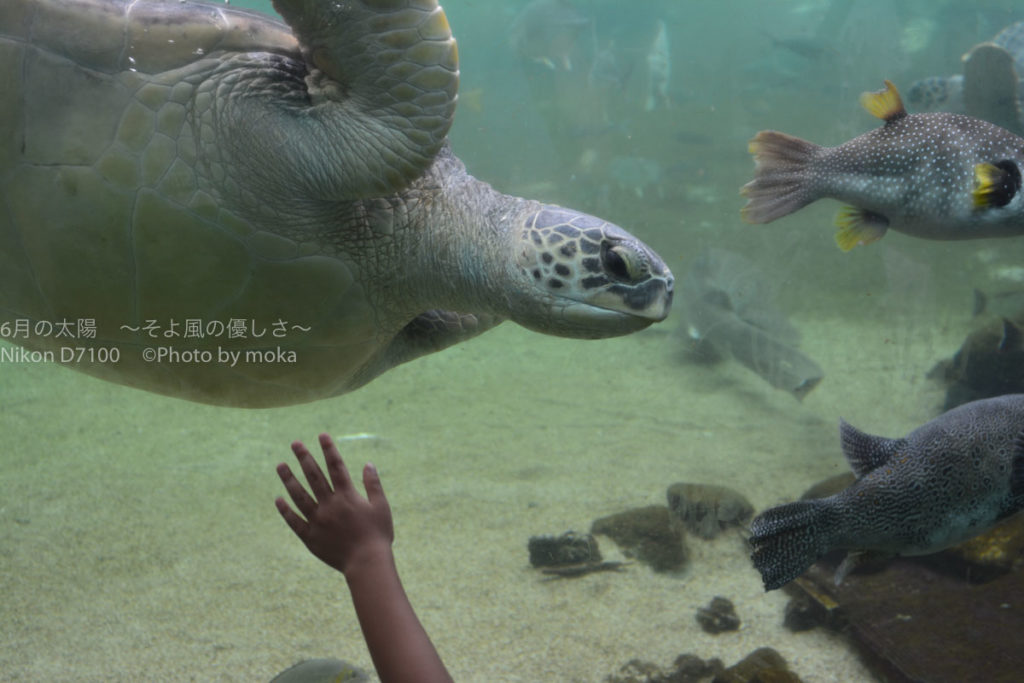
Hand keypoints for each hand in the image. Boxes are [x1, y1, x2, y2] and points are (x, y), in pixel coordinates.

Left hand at [275, 433, 393, 573]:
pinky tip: (278, 499)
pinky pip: (295, 521)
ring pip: (299, 496)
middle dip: (304, 457)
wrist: (367, 563)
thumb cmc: (378, 535)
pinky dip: (286, 510)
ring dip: (289, 479)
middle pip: (314, 476)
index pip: (336, 466)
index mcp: (348, 496)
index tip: (321, 435)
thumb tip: (368, 464)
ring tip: (280, 465)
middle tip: (295, 443)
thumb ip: (373, 484)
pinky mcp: (311, 537)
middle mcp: (330, 505)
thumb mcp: (381, 506)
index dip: (329, 449)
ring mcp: (318, 521)